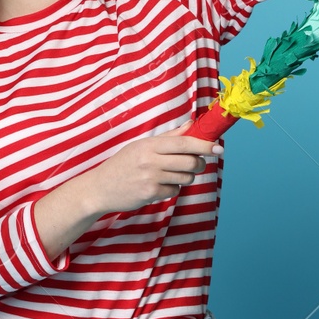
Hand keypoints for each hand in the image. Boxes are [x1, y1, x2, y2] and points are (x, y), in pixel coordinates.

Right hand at [86, 123, 222, 214]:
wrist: (100, 188)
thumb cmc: (123, 164)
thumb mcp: (141, 145)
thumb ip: (168, 136)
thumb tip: (191, 124)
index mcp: (149, 144)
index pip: (184, 142)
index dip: (204, 145)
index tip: (218, 147)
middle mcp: (150, 160)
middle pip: (190, 162)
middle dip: (200, 164)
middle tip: (197, 163)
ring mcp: (150, 178)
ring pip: (186, 178)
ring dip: (186, 177)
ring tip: (171, 174)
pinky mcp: (150, 194)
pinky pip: (174, 190)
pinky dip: (172, 188)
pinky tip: (159, 185)